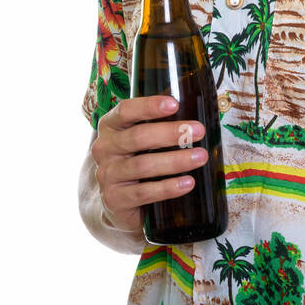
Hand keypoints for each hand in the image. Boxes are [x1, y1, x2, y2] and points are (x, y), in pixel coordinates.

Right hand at [91, 95, 206, 234]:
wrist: (118, 200)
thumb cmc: (137, 159)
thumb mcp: (141, 139)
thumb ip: (160, 126)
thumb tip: (196, 120)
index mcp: (111, 126)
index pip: (126, 110)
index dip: (149, 106)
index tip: (174, 104)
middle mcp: (104, 148)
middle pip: (137, 137)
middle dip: (171, 133)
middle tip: (199, 131)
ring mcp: (107, 175)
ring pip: (142, 165)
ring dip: (175, 160)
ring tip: (201, 157)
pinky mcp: (114, 199)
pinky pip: (143, 192)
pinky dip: (168, 187)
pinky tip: (188, 183)